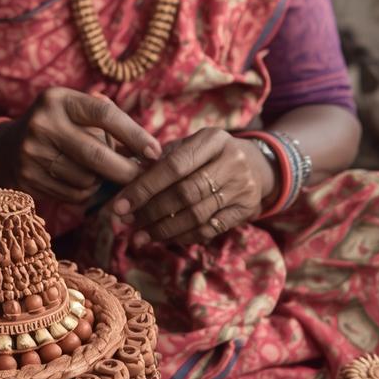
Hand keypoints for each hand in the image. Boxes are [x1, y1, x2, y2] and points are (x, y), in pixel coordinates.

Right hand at [0, 87, 161, 204]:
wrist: (3, 149)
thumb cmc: (56, 127)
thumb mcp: (73, 110)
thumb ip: (108, 122)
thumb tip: (150, 152)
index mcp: (58, 100)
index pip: (104, 114)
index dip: (134, 134)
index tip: (155, 152)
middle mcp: (42, 123)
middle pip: (96, 154)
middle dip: (126, 170)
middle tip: (145, 178)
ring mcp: (31, 153)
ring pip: (86, 178)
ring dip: (101, 181)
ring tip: (97, 173)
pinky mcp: (27, 178)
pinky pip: (73, 195)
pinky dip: (85, 193)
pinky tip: (79, 182)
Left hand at [104, 128, 276, 246]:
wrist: (258, 164)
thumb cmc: (209, 153)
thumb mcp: (190, 145)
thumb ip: (160, 158)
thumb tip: (124, 176)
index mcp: (213, 140)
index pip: (173, 167)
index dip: (144, 188)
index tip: (119, 204)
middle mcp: (231, 163)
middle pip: (185, 194)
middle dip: (150, 211)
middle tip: (125, 222)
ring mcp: (242, 189)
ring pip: (196, 215)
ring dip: (163, 229)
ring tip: (138, 236)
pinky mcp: (247, 211)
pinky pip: (210, 229)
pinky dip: (183, 236)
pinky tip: (163, 238)